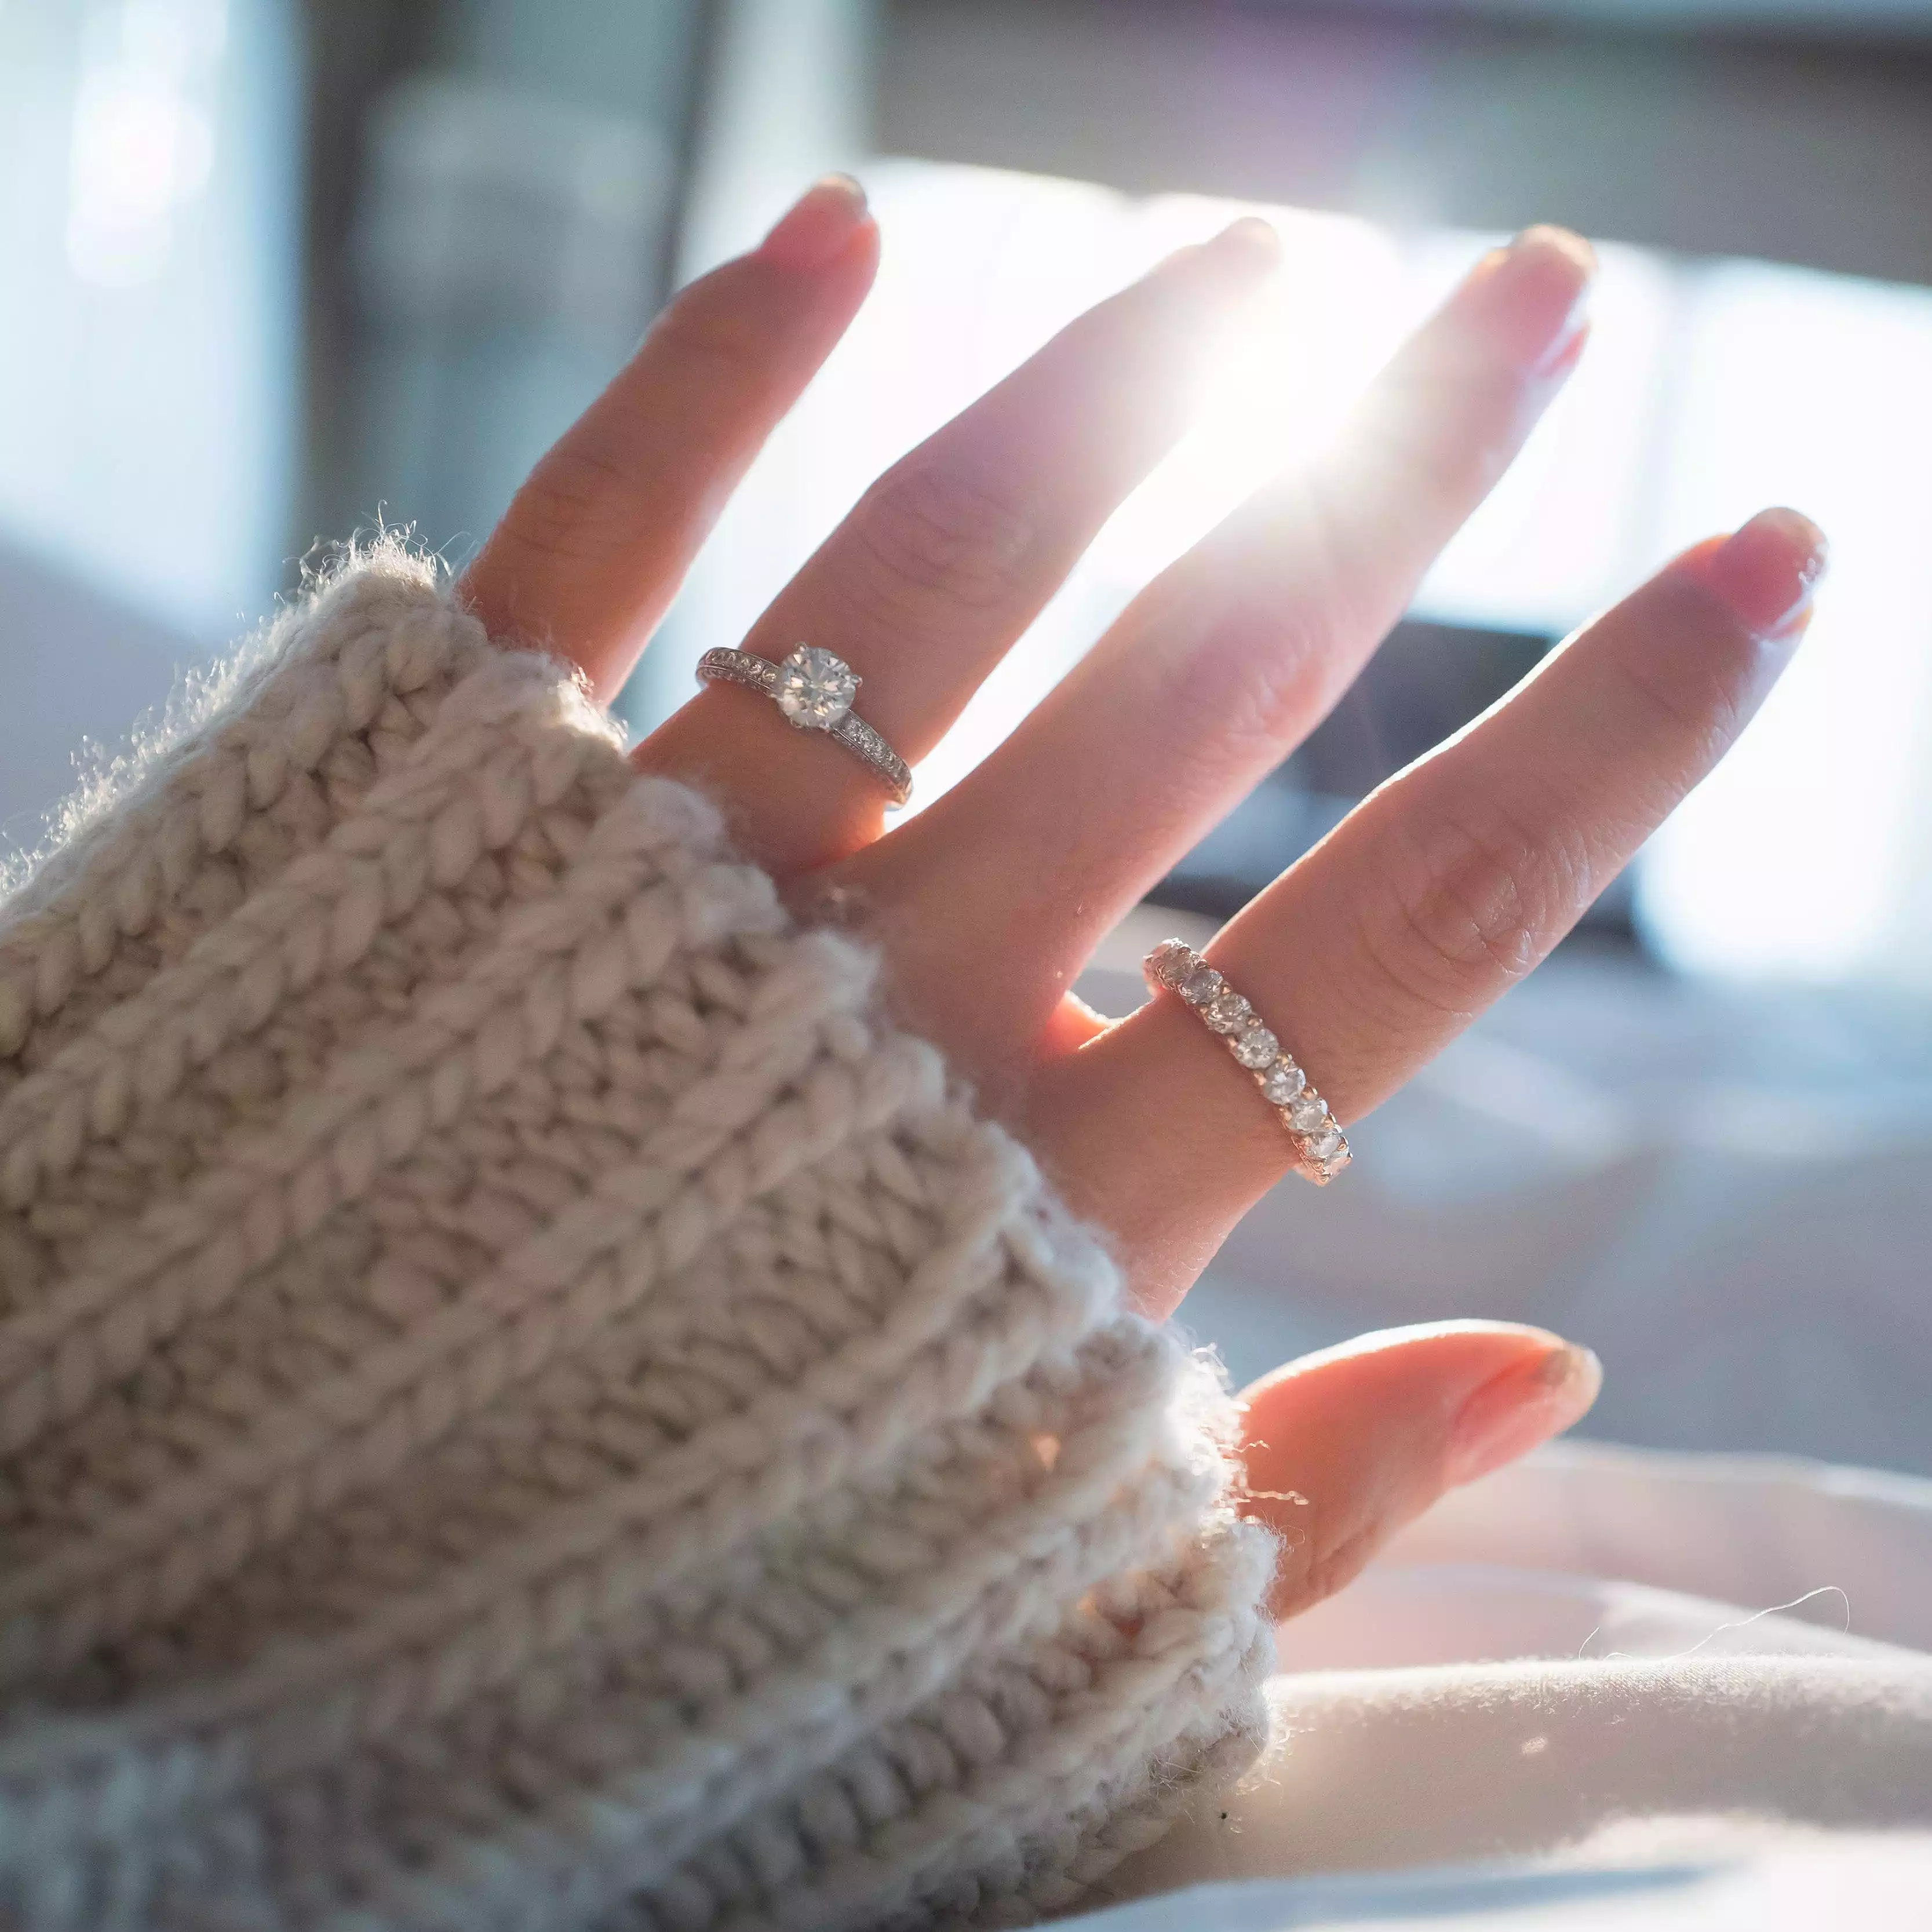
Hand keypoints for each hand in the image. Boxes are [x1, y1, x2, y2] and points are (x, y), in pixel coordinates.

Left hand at [460, 176, 1820, 1617]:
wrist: (238, 1632)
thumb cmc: (668, 1634)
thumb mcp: (1034, 1631)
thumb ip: (1301, 1507)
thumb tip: (1547, 1377)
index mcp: (1056, 1220)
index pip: (1416, 931)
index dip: (1617, 736)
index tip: (1762, 566)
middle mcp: (886, 1015)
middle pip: (1210, 675)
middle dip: (1402, 464)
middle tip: (1533, 299)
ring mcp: (664, 896)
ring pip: (934, 572)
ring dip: (1118, 384)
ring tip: (1258, 256)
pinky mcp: (448, 825)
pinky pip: (587, 556)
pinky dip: (700, 383)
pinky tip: (832, 234)